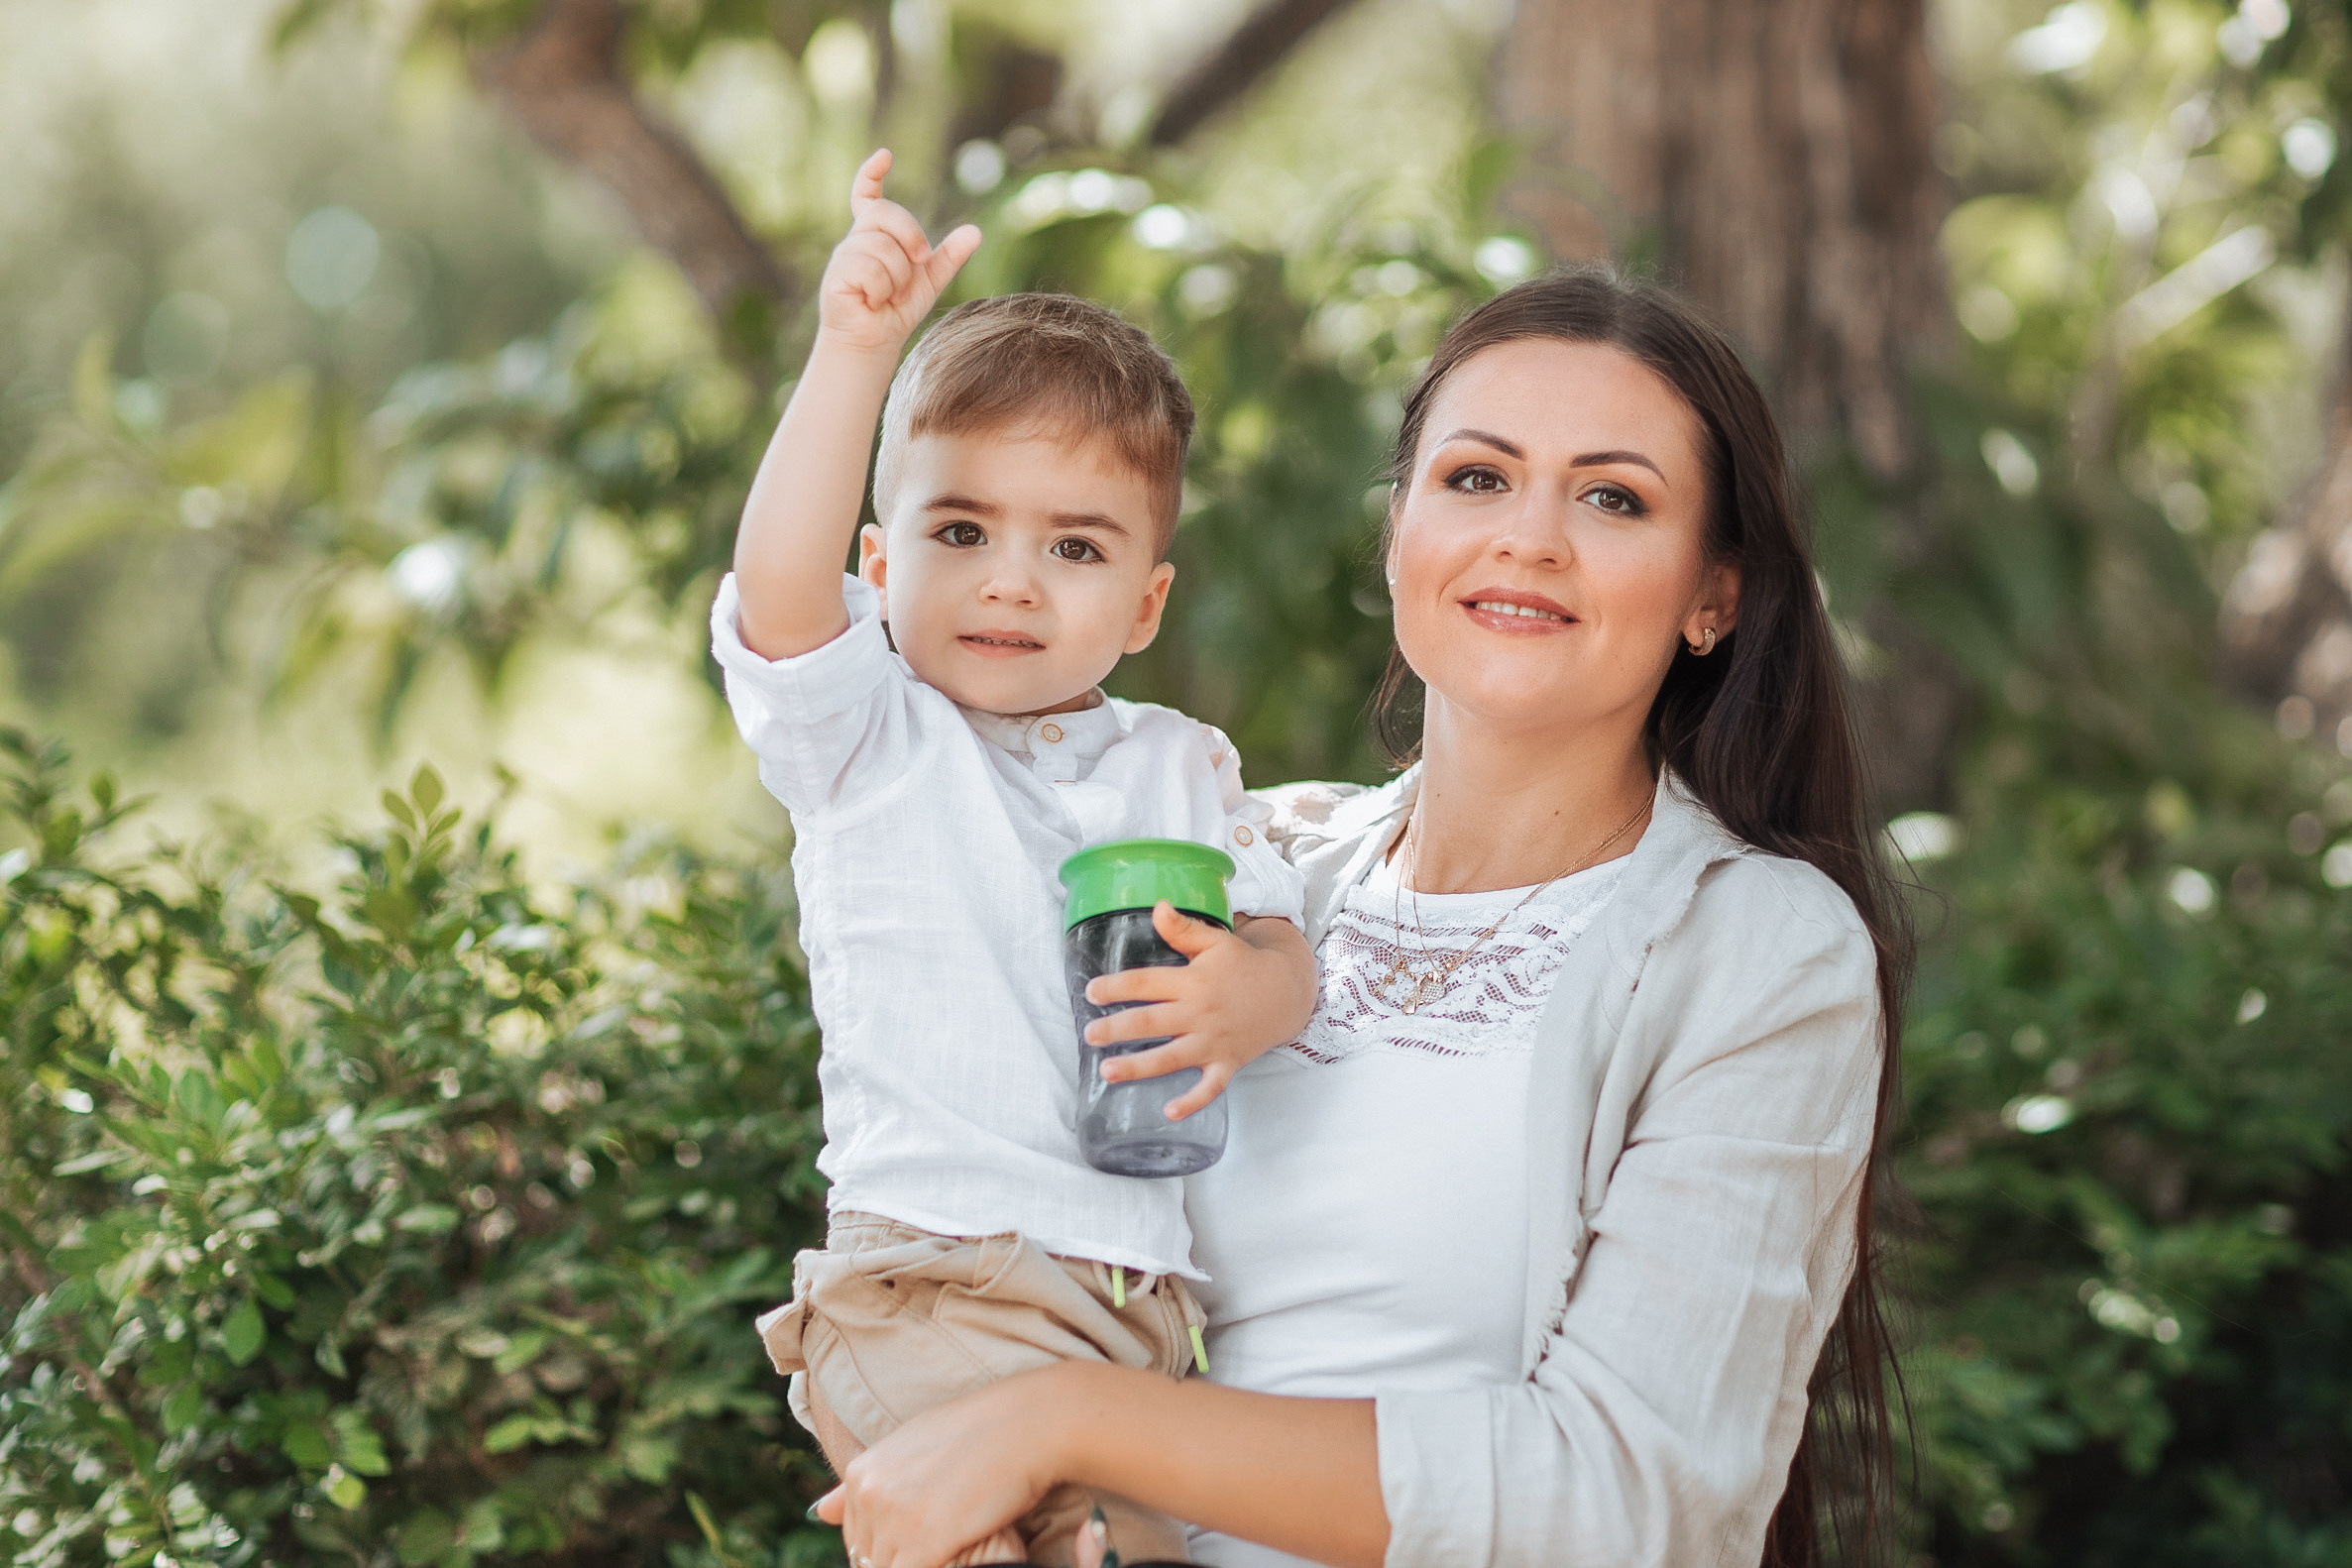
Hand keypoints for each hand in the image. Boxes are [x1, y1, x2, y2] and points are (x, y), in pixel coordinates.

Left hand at [812, 1368, 1074, 1567]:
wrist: (1028, 1424)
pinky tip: (956, 1553)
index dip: (890, 1547)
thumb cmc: (981, 1431)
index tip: (927, 1538)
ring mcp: (894, 1519)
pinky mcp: (924, 1543)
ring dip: (917, 1563)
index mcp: (861, 1470)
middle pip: (868, 1559)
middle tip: (941, 1539)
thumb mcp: (913, 1442)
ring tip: (952, 1542)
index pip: (856, 1537)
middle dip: (902, 1558)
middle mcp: (869, 1493)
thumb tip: (819, 1513)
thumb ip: (869, 1480)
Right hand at [818, 149, 981, 353]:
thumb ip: (950, 256)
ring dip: (898, 277)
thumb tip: (976, 232)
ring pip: (882, 246)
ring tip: (889, 295)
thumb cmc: (898, 309)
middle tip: (919, 263)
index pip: (867, 196)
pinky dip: (882, 290)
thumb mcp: (931, 280)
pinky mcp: (836, 275)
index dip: (871, 174)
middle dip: (911, 235)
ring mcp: (844, 255)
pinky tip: (873, 302)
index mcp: (877, 235)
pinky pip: (870, 269)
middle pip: (885, 211)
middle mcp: (858, 239)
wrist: (875, 341)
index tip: (885, 156)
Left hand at [1084, 906, 1317, 1119]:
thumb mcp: (1215, 941)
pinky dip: (1192, 1102)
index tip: (1091, 992)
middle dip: (1117, 1029)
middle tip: (1089, 1035)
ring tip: (1107, 1072)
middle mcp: (1200, 1013)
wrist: (1286, 992)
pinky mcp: (1227, 1063)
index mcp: (1193, 981)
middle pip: (1152, 1022)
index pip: (1147, 983)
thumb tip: (1157, 906)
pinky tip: (1168, 1112)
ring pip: (1171, 1058)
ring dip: (1138, 1067)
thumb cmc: (1243, 965)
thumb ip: (1183, 929)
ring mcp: (1214, 1041)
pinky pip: (1210, 1088)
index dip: (1117, 987)